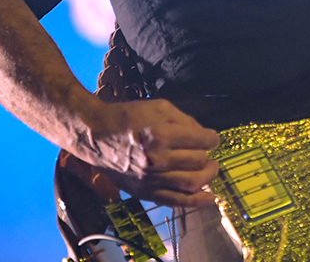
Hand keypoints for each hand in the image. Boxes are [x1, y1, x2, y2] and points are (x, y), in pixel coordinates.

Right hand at [82, 98, 221, 207]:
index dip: (212, 139)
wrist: (96, 135)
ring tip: (211, 169)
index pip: (200, 141)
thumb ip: (185, 120)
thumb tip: (205, 135)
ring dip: (207, 176)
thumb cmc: (129, 117)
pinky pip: (175, 202)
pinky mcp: (144, 192)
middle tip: (208, 152)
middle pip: (198, 161)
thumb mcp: (159, 108)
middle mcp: (156, 160)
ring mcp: (150, 179)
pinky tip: (210, 198)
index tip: (213, 138)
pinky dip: (196, 202)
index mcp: (160, 136)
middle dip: (208, 156)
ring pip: (191, 183)